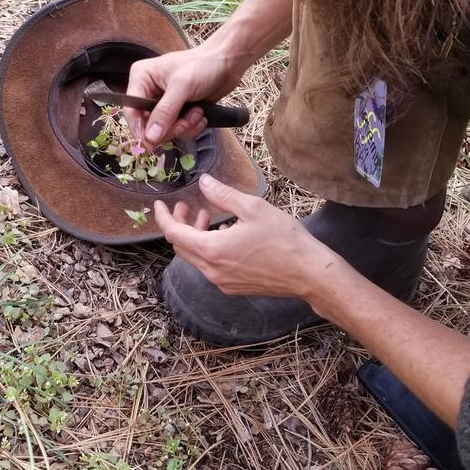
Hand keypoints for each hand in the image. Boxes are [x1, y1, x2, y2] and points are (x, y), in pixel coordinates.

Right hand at [125, 44, 242, 146]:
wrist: (227, 63)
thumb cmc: (203, 66)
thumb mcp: (182, 87)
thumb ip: (165, 112)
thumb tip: (149, 137)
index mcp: (141, 78)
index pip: (131, 110)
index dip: (139, 129)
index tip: (151, 145)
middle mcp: (148, 91)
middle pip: (147, 124)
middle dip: (170, 127)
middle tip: (186, 121)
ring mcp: (163, 103)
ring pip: (164, 130)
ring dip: (183, 127)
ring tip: (197, 114)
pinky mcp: (177, 111)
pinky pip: (177, 130)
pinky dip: (190, 127)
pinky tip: (201, 115)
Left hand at [154, 174, 337, 297]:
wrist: (308, 274)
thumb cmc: (284, 239)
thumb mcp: (253, 208)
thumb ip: (223, 195)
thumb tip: (204, 182)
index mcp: (212, 250)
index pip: (174, 234)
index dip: (164, 217)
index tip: (161, 204)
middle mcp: (212, 270)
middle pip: (181, 247)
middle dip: (179, 225)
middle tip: (186, 206)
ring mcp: (222, 282)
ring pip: (196, 258)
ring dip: (195, 236)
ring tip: (207, 216)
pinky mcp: (234, 287)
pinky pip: (210, 267)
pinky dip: (208, 248)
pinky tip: (225, 234)